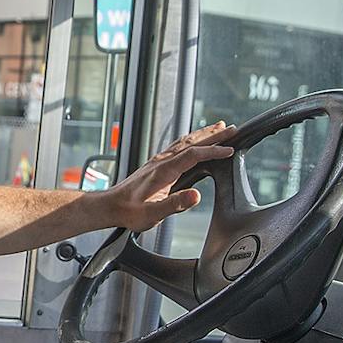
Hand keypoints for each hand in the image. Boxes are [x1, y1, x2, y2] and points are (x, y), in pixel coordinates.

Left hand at [105, 121, 234, 232]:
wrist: (110, 206)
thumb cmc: (130, 212)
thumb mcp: (153, 214)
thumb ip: (175, 204)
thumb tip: (196, 196)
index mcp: (163, 171)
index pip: (193, 155)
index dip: (213, 151)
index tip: (230, 150)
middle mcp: (161, 161)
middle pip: (192, 142)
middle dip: (213, 136)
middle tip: (232, 129)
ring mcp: (158, 160)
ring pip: (185, 141)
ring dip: (203, 134)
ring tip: (219, 128)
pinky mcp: (156, 164)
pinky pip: (178, 146)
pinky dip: (192, 140)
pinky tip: (194, 140)